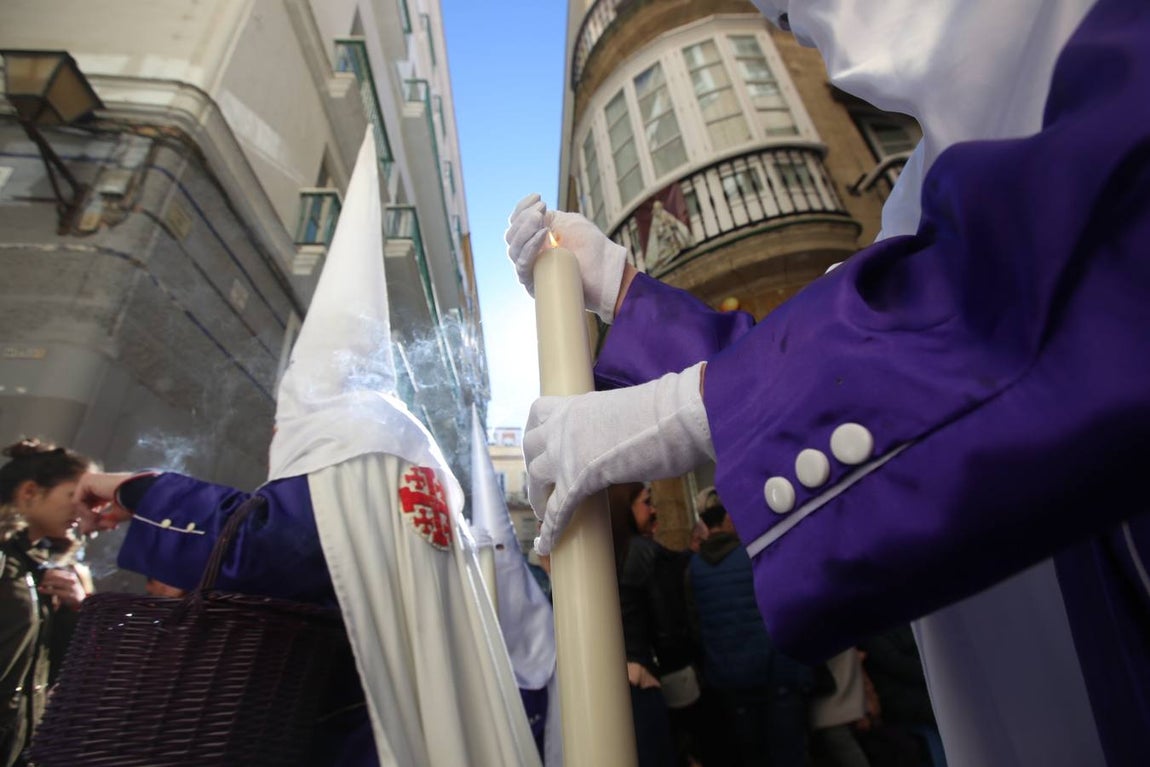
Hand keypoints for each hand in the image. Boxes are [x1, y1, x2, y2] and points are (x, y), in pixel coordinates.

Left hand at [39, 568, 86, 609]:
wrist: (82, 601)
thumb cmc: (73, 591)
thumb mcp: (70, 582)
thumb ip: (62, 578)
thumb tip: (47, 574)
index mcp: (71, 575)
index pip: (57, 571)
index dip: (49, 572)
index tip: (43, 574)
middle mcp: (71, 580)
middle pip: (55, 576)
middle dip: (46, 578)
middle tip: (40, 580)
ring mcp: (70, 587)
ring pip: (54, 582)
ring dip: (45, 583)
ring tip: (40, 584)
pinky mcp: (67, 594)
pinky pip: (54, 591)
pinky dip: (46, 590)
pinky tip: (41, 590)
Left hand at [73, 471, 138, 531]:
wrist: (140, 493)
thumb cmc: (133, 505)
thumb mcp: (113, 518)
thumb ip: (97, 523)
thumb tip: (82, 532)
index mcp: (105, 491)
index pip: (91, 508)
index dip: (91, 523)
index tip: (93, 536)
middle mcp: (97, 484)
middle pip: (83, 508)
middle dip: (90, 522)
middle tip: (96, 534)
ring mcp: (91, 480)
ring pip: (80, 506)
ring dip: (90, 519)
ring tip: (103, 524)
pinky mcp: (87, 479)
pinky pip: (77, 501)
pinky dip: (85, 512)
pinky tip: (98, 515)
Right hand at [505, 193, 628, 322]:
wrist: (607, 272)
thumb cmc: (592, 247)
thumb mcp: (569, 223)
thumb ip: (549, 218)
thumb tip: (531, 215)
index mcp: (536, 237)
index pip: (517, 222)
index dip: (522, 207)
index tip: (538, 196)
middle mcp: (531, 253)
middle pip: (511, 235)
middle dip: (524, 218)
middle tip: (541, 210)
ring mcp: (532, 269)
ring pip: (513, 249)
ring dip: (525, 230)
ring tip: (541, 219)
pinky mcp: (535, 284)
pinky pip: (523, 265)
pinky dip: (530, 248)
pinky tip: (542, 234)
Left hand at [525, 362, 713, 553]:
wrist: (671, 416)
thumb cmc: (665, 409)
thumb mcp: (628, 408)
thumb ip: (616, 421)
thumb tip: (629, 434)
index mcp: (574, 405)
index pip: (539, 412)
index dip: (536, 430)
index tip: (539, 442)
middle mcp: (560, 428)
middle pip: (531, 449)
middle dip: (535, 467)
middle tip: (544, 482)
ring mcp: (564, 455)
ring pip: (536, 480)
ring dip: (538, 497)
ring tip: (544, 512)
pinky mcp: (575, 483)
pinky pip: (556, 512)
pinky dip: (549, 532)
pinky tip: (544, 546)